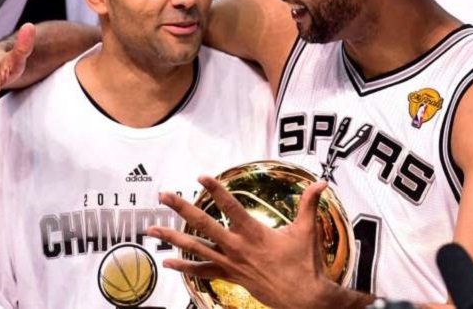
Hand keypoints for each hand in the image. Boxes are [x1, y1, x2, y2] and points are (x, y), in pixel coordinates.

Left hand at [148, 177, 362, 308]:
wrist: (302, 298)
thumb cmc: (303, 263)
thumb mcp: (306, 230)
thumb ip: (309, 203)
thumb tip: (322, 182)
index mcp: (253, 232)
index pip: (230, 206)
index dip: (215, 189)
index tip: (201, 176)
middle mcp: (236, 246)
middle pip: (203, 224)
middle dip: (181, 208)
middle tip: (164, 196)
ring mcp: (230, 263)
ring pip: (195, 248)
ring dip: (172, 237)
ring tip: (151, 228)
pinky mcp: (229, 276)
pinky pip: (202, 271)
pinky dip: (183, 266)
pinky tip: (166, 262)